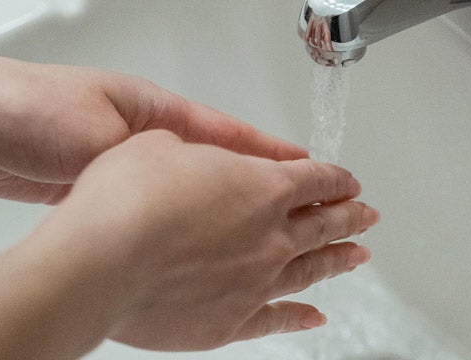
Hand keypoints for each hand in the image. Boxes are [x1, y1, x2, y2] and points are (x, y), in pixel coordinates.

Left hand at [0, 43, 305, 201]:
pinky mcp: (103, 185)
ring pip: (194, 186)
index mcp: (159, 112)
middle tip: (301, 200)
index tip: (311, 169)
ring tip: (260, 225)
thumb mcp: (99, 134)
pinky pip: (160, 204)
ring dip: (227, 203)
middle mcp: (150, 135)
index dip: (276, 154)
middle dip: (262, 182)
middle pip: (222, 163)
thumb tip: (180, 187)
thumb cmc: (28, 108)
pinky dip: (185, 218)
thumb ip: (144, 162)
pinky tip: (195, 236)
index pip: (233, 135)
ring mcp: (128, 160)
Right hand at [43, 130, 378, 350]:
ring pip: (312, 269)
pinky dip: (300, 316)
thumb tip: (194, 161)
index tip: (349, 182)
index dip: (337, 178)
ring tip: (358, 256)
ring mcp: (257, 282)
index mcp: (263, 186)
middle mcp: (271, 235)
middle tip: (368, 216)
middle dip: (350, 216)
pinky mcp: (232, 322)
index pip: (316, 179)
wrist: (101, 263)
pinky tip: (316, 316)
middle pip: (325, 223)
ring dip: (338, 260)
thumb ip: (195, 155)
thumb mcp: (162, 147)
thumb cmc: (127, 200)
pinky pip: (279, 319)